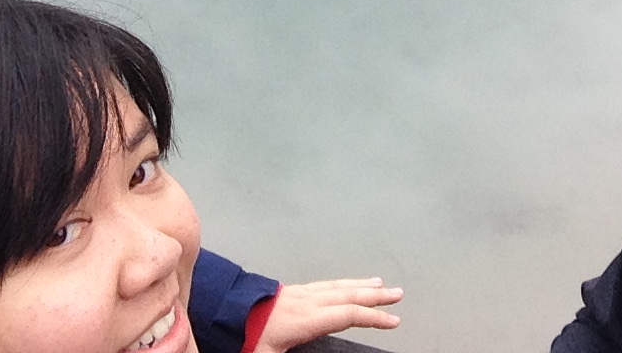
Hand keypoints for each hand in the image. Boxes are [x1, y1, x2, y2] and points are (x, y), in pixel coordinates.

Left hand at [252, 277, 403, 352]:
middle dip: (376, 295)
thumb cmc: (244, 337)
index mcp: (305, 319)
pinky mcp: (293, 291)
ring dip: (362, 285)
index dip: (373, 318)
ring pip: (338, 286)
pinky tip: (346, 284)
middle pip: (348, 295)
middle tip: (398, 294)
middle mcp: (307, 301)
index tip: (393, 321)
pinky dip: (344, 283)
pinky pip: (326, 284)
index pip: (347, 315)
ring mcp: (300, 293)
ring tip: (380, 283)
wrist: (223, 313)